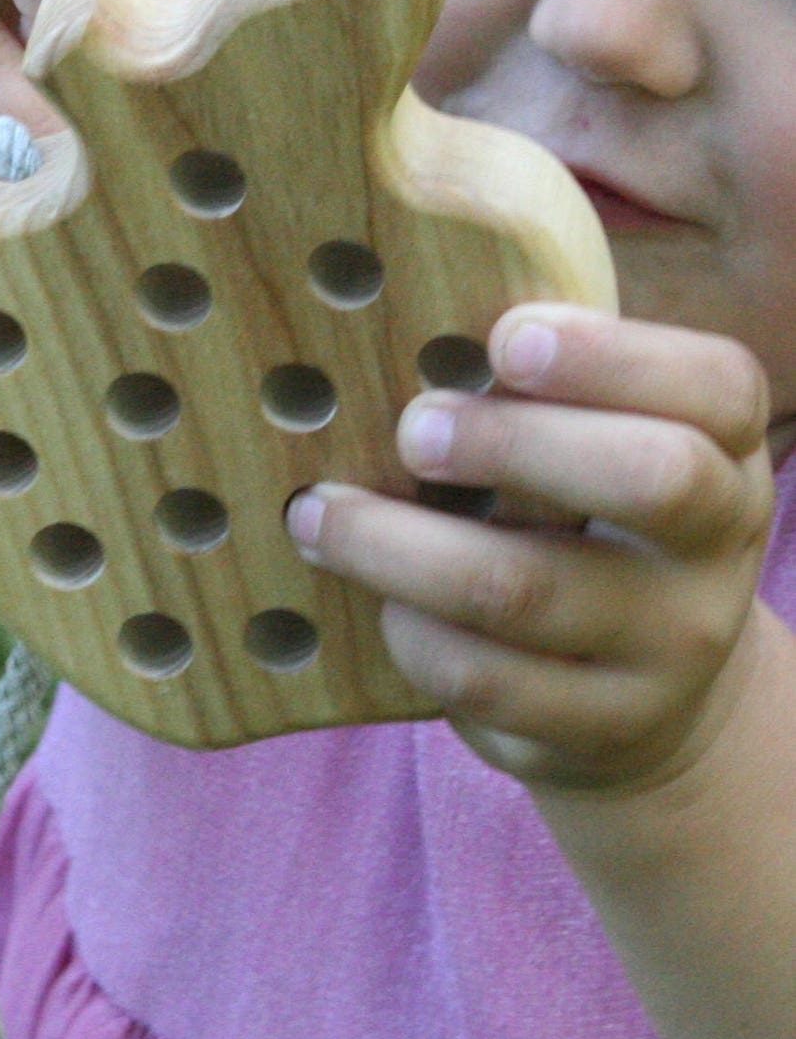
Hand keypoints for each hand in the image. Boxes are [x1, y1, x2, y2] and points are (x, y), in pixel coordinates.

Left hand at [286, 302, 775, 792]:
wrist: (654, 702)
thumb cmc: (584, 518)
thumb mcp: (597, 443)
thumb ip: (536, 386)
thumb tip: (392, 312)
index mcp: (721, 447)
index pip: (716, 386)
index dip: (612, 356)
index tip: (505, 337)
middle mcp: (714, 544)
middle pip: (648, 478)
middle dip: (512, 441)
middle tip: (413, 429)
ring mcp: (668, 646)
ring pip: (527, 588)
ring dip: (400, 546)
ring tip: (318, 513)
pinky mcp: (600, 725)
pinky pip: (483, 676)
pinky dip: (410, 631)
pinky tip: (373, 598)